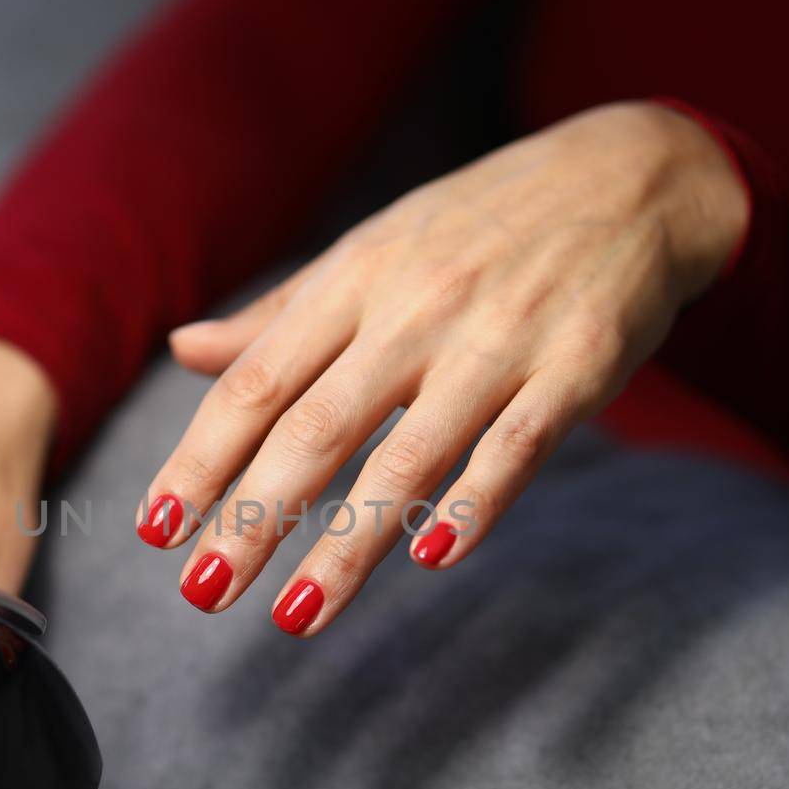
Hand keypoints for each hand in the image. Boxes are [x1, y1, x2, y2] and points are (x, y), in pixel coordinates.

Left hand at [138, 101, 747, 634]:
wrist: (633, 176)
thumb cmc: (480, 224)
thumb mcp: (372, 249)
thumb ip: (280, 314)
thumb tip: (182, 350)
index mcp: (354, 281)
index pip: (258, 382)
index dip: (202, 457)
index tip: (155, 528)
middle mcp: (415, 310)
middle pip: (316, 427)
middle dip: (252, 515)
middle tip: (203, 590)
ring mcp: (498, 341)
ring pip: (409, 454)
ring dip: (349, 542)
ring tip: (296, 613)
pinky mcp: (577, 369)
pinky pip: (518, 446)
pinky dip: (474, 503)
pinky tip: (430, 559)